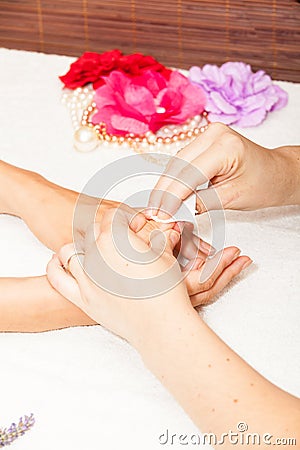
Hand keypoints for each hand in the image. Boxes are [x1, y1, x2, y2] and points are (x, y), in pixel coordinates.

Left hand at [47, 208, 190, 346]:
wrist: (160, 324)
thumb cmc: (166, 291)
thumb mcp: (166, 258)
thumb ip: (161, 240)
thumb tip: (167, 231)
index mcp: (117, 238)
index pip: (112, 217)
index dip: (124, 220)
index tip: (133, 227)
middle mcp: (97, 253)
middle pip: (92, 231)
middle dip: (104, 231)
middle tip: (118, 240)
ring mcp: (86, 276)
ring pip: (70, 250)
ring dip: (79, 246)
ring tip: (91, 250)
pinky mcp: (82, 297)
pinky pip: (57, 278)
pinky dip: (54, 266)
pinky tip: (58, 262)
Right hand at [147, 122, 298, 216]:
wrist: (277, 172)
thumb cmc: (264, 183)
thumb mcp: (234, 198)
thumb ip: (202, 202)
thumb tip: (176, 210)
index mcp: (226, 146)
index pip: (189, 174)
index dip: (171, 197)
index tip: (161, 215)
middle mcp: (214, 133)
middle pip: (177, 165)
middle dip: (164, 191)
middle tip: (154, 213)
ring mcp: (208, 133)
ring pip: (176, 162)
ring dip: (166, 185)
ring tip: (158, 207)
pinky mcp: (204, 140)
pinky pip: (183, 160)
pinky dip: (175, 178)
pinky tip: (168, 195)